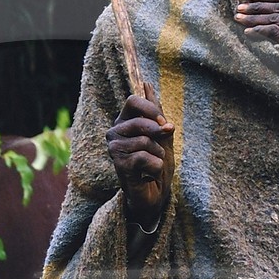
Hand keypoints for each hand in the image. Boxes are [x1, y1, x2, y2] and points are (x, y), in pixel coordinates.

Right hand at [106, 84, 174, 222]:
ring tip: (152, 164)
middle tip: (162, 149)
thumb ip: (155, 111)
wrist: (154, 194)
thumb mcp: (161, 134)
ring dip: (158, 154)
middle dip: (159, 134)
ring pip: (145, 141)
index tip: (164, 123)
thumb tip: (147, 84)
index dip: (151, 109)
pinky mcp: (119, 165)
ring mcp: (114, 149)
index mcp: (123, 121)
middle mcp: (114, 133)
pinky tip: (149, 174)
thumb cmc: (156, 163)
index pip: (133, 100)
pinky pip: (145, 158)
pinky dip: (156, 167)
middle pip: (140, 121)